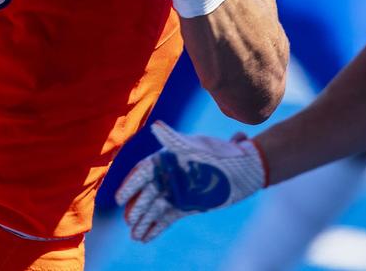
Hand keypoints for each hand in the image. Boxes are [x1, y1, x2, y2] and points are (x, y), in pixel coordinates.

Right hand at [115, 121, 266, 242]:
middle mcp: (169, 176)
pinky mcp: (186, 206)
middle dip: (136, 208)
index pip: (143, 172)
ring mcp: (177, 192)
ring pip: (154, 208)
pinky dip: (155, 228)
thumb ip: (175, 139)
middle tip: (128, 221)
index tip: (119, 198)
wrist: (246, 169)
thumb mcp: (198, 146)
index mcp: (168, 159)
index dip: (130, 185)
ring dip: (143, 221)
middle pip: (146, 193)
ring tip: (134, 236)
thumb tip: (156, 126)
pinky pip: (166, 218)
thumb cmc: (222, 153)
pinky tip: (144, 238)